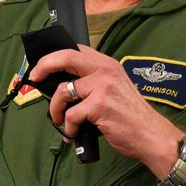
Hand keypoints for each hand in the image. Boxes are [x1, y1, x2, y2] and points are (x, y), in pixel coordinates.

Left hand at [32, 46, 182, 173]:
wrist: (151, 135)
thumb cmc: (131, 116)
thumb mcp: (115, 88)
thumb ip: (94, 82)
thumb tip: (64, 87)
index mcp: (107, 64)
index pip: (76, 50)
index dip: (54, 57)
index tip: (43, 67)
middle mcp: (105, 71)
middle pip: (65, 57)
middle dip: (43, 66)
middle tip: (34, 78)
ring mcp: (102, 87)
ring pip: (63, 91)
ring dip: (56, 109)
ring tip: (61, 121)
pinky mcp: (99, 106)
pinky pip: (71, 115)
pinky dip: (69, 128)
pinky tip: (74, 134)